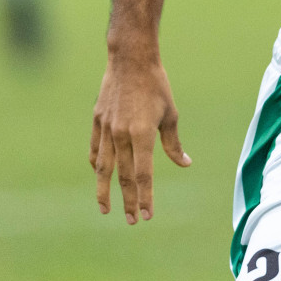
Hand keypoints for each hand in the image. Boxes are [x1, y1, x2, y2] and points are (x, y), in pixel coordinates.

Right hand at [90, 58, 190, 222]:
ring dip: (105, 191)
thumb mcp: (171, 114)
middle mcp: (121, 135)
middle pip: (124, 176)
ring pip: (103, 167)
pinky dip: (97, 165)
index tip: (147, 215)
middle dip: (128, 200)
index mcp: (142, 134)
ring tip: (105, 209)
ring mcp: (106, 129)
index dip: (146, 196)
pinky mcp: (97, 121)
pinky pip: (95, 149)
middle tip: (131, 221)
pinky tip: (99, 175)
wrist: (130, 60)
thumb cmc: (156, 86)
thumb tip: (185, 163)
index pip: (144, 174)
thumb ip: (173, 143)